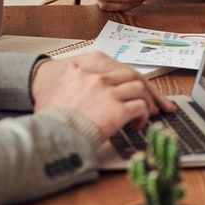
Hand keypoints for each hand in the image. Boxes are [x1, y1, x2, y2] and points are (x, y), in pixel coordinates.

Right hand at [32, 52, 176, 137]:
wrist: (49, 136)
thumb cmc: (49, 120)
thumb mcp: (52, 92)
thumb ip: (68, 81)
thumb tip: (73, 80)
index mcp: (82, 70)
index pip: (114, 69)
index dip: (128, 79)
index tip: (135, 87)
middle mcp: (97, 77)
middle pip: (132, 75)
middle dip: (146, 88)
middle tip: (154, 101)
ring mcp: (109, 92)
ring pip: (140, 89)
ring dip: (146, 102)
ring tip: (146, 113)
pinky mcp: (118, 109)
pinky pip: (140, 107)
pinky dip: (143, 116)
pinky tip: (137, 124)